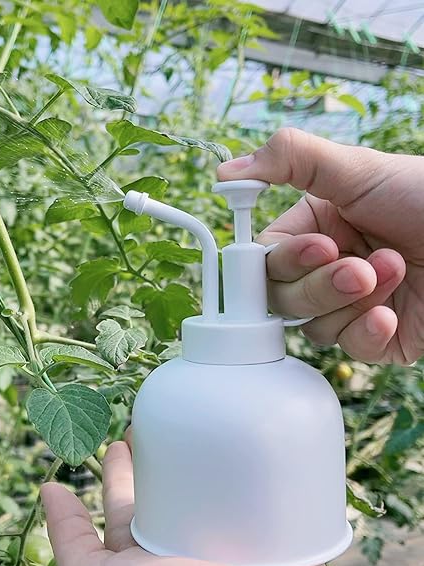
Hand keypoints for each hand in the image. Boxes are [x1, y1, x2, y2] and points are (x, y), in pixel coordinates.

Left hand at [42, 438, 339, 565]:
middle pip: (164, 484)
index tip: (118, 439)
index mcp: (142, 551)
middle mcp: (180, 540)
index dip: (117, 469)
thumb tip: (48, 488)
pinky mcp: (265, 526)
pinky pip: (254, 486)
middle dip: (155, 453)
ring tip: (195, 415)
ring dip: (201, 451)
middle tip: (152, 416)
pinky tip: (245, 433)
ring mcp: (226, 532)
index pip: (123, 498)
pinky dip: (249, 463)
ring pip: (207, 481)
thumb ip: (69, 539)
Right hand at [217, 127, 423, 364]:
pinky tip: (390, 315)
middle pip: (281, 298)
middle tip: (355, 265)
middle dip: (318, 284)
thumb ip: (291, 161)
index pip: (267, 259)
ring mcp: (350, 307)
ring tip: (392, 270)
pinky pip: (348, 349)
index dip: (281, 261)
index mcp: (315, 230)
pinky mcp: (376, 339)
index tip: (317, 247)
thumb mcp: (360, 170)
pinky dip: (366, 333)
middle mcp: (327, 270)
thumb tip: (226, 173)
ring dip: (349, 301)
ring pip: (311, 325)